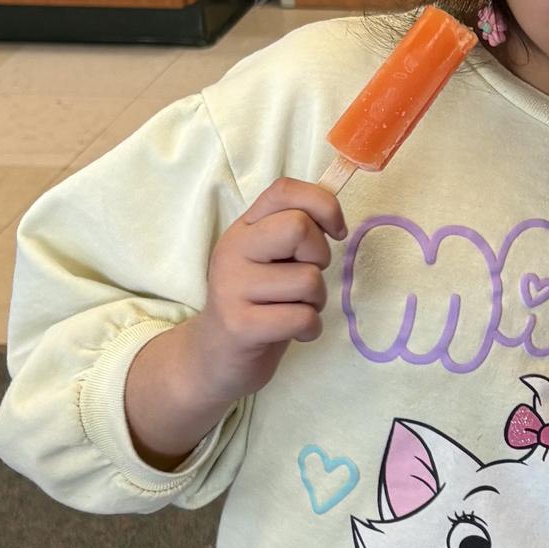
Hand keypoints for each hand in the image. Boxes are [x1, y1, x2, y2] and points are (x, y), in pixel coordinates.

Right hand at [125, 178, 346, 467]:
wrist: (213, 356)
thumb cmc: (257, 304)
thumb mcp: (270, 259)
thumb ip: (294, 232)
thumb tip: (333, 213)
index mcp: (244, 228)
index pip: (285, 190)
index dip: (323, 204)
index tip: (335, 233)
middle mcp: (233, 250)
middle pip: (299, 227)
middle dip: (320, 256)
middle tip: (305, 279)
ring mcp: (233, 287)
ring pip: (309, 280)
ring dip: (316, 301)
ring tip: (293, 309)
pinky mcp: (241, 325)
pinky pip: (303, 317)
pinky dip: (310, 329)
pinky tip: (293, 332)